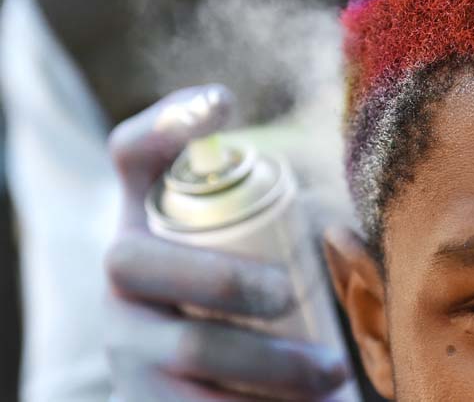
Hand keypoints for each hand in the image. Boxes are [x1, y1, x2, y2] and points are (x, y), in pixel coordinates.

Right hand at [105, 85, 349, 400]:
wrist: (209, 389)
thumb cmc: (260, 306)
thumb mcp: (267, 258)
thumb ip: (298, 233)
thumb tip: (348, 233)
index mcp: (153, 223)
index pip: (132, 156)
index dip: (164, 123)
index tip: (222, 102)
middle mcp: (123, 278)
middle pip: (136, 260)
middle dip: (223, 277)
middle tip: (289, 293)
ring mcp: (125, 343)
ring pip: (186, 348)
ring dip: (268, 362)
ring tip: (331, 374)